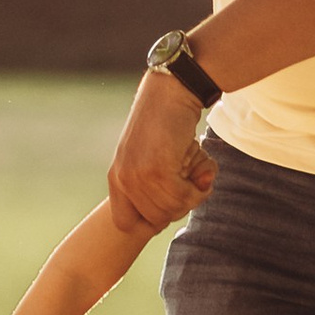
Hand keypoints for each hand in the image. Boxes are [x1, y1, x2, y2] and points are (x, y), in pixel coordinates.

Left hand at [107, 72, 219, 234]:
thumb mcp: (148, 157)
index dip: (149, 219)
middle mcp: (123, 179)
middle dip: (178, 205)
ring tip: (192, 165)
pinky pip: (184, 197)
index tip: (168, 202)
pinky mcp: (158, 169)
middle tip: (187, 178)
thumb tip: (175, 210)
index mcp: (116, 177)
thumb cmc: (166, 123)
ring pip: (173, 210)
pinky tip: (197, 161)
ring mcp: (139, 176)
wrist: (170, 92)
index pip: (124, 222)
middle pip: (156, 220)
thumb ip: (157, 187)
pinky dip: (198, 185)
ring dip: (192, 193)